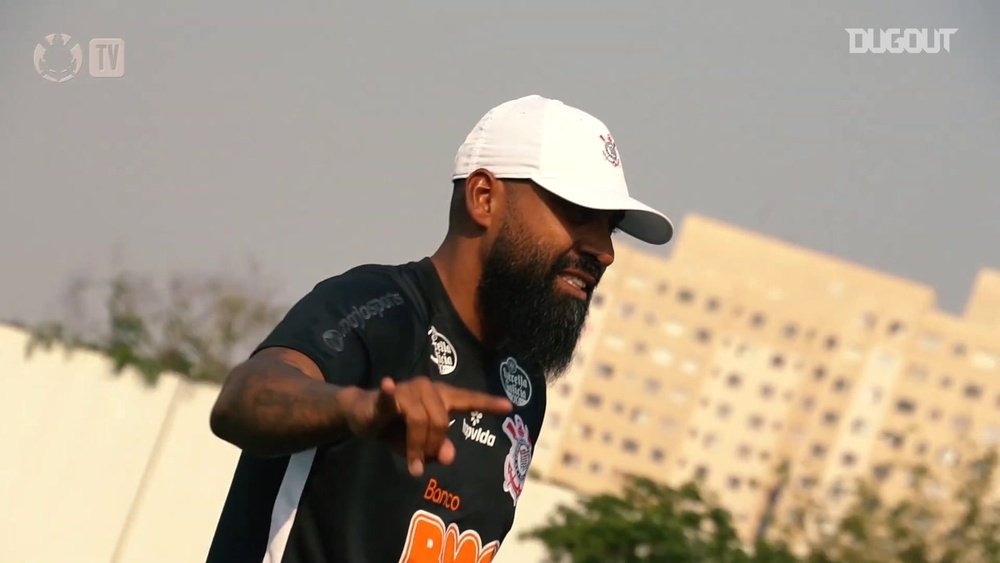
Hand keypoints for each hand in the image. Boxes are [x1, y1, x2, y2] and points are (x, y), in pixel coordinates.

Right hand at [341, 376, 512, 476]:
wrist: (361, 413)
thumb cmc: (394, 426)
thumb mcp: (418, 442)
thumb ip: (436, 448)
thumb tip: (448, 457)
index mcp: (441, 397)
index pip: (468, 399)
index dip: (488, 404)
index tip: (509, 407)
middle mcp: (428, 389)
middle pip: (441, 421)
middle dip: (433, 446)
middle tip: (422, 463)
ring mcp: (407, 389)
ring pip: (420, 420)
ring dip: (416, 447)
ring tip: (413, 464)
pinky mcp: (386, 395)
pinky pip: (390, 396)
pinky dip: (388, 393)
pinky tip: (387, 385)